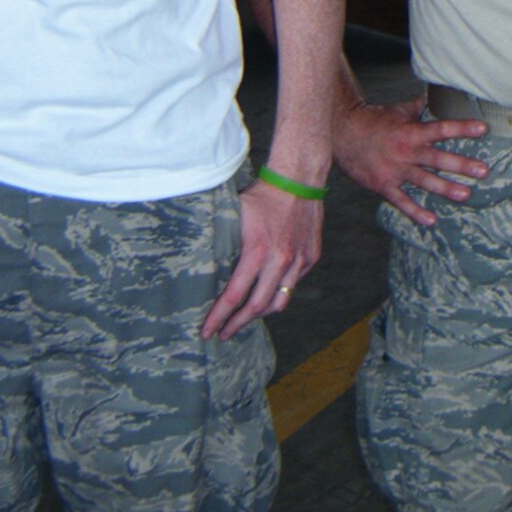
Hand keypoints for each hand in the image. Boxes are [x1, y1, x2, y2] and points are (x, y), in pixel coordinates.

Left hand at [204, 179, 323, 340]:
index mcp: (257, 252)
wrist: (298, 178)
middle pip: (257, 307)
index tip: (208, 331)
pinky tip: (267, 292)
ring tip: (246, 318)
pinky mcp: (312, 257)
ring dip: (260, 314)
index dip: (219, 318)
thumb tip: (200, 260)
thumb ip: (223, 241)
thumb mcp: (235, 215)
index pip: (234, 296)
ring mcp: (299, 261)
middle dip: (237, 324)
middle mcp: (280, 261)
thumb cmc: (263, 194)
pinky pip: (293, 285)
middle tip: (224, 333)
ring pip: (279, 302)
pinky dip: (279, 293)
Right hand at [335, 95, 488, 226]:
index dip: (462, 128)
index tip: (483, 129)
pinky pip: (402, 201)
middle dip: (461, 165)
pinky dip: (415, 212)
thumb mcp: (398, 112)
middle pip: (437, 158)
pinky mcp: (384, 185)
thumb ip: (418, 108)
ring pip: (424, 180)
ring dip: (446, 188)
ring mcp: (395, 170)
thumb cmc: (373, 122)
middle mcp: (406, 151)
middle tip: (483, 171)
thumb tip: (433, 96)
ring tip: (466, 194)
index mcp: (411, 131)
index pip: (441, 129)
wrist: (343, 134)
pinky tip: (431, 221)